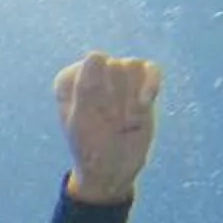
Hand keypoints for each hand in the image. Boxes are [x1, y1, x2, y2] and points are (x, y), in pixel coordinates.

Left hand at [55, 51, 161, 204]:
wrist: (112, 168)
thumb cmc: (90, 146)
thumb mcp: (81, 121)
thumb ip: (86, 87)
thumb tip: (97, 54)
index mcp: (70, 78)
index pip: (92, 65)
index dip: (99, 91)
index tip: (93, 116)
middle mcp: (93, 72)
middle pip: (114, 66)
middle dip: (116, 97)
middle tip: (110, 122)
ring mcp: (118, 76)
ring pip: (132, 66)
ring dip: (131, 98)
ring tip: (124, 121)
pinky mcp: (141, 83)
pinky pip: (151, 69)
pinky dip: (151, 84)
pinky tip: (145, 104)